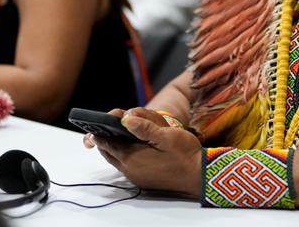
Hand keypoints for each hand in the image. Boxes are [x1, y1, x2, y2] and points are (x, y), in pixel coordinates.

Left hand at [82, 107, 201, 196]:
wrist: (199, 176)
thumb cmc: (185, 153)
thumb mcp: (167, 135)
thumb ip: (145, 127)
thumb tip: (124, 118)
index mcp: (132, 157)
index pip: (106, 141)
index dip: (101, 128)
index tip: (100, 118)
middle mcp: (129, 169)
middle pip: (108, 150)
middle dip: (105, 137)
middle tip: (108, 123)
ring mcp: (135, 176)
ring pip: (116, 158)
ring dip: (115, 145)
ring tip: (119, 131)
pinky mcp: (142, 180)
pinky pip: (125, 165)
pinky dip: (124, 153)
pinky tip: (134, 145)